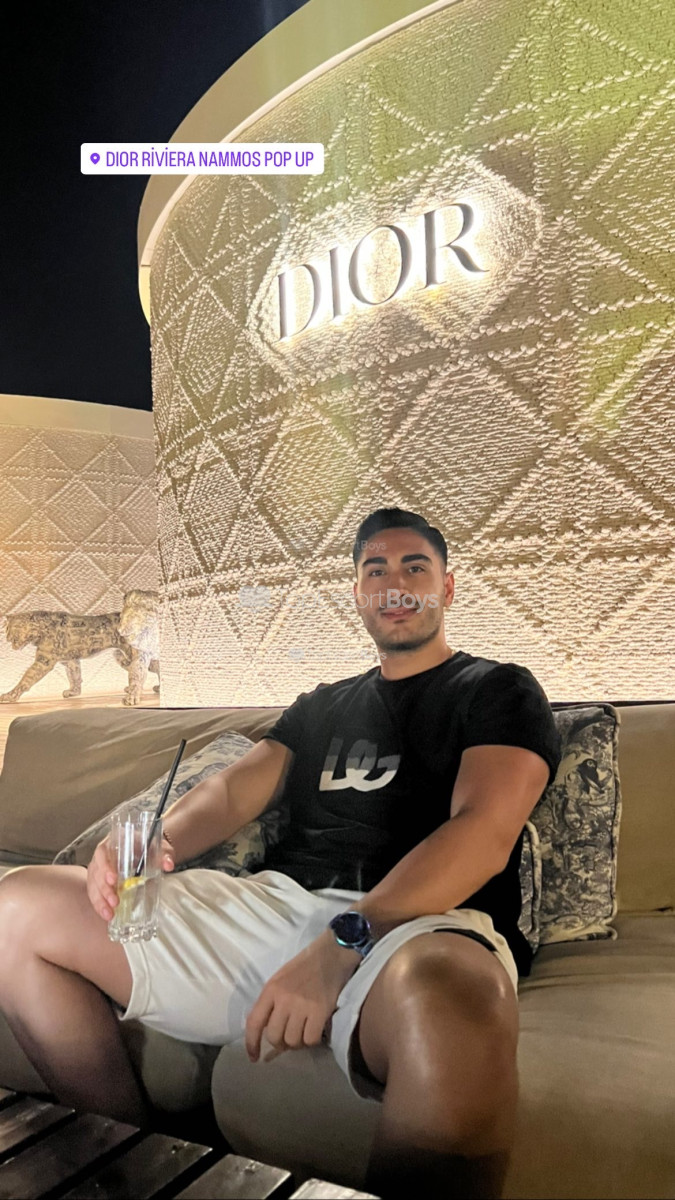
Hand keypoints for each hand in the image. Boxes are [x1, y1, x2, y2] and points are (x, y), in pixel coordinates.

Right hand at [86, 834, 174, 921]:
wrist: (148, 850)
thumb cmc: (150, 847)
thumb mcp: (159, 848)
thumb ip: (163, 855)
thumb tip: (168, 865)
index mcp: (113, 843)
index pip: (103, 853)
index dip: (105, 866)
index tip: (113, 879)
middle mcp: (102, 855)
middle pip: (97, 872)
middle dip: (104, 889)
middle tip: (115, 901)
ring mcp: (99, 869)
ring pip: (93, 885)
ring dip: (100, 901)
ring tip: (109, 914)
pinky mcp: (99, 882)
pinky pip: (94, 893)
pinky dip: (99, 905)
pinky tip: (106, 915)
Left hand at [245, 929, 360, 1063]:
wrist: (332, 953)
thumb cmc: (306, 966)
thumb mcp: (281, 979)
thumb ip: (273, 1002)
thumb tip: (271, 1032)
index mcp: (271, 989)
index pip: (254, 1022)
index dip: (251, 1044)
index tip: (254, 1057)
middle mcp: (283, 999)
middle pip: (274, 1036)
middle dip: (281, 1042)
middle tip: (291, 1037)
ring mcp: (302, 1005)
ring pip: (292, 1041)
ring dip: (298, 1042)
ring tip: (305, 1031)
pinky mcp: (320, 1011)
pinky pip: (310, 1039)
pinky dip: (313, 1040)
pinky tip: (316, 1029)